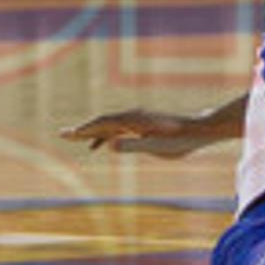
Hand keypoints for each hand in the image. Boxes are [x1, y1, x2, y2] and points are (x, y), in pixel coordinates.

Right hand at [61, 109, 206, 157]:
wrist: (202, 130)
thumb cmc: (181, 140)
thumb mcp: (157, 147)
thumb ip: (133, 145)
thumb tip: (110, 145)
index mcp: (134, 120)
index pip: (103, 123)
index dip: (84, 130)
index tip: (67, 135)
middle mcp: (134, 117)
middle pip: (103, 122)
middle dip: (83, 129)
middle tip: (62, 135)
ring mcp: (139, 120)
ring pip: (110, 125)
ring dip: (93, 132)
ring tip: (75, 140)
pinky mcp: (144, 125)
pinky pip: (119, 129)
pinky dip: (106, 136)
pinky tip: (100, 146)